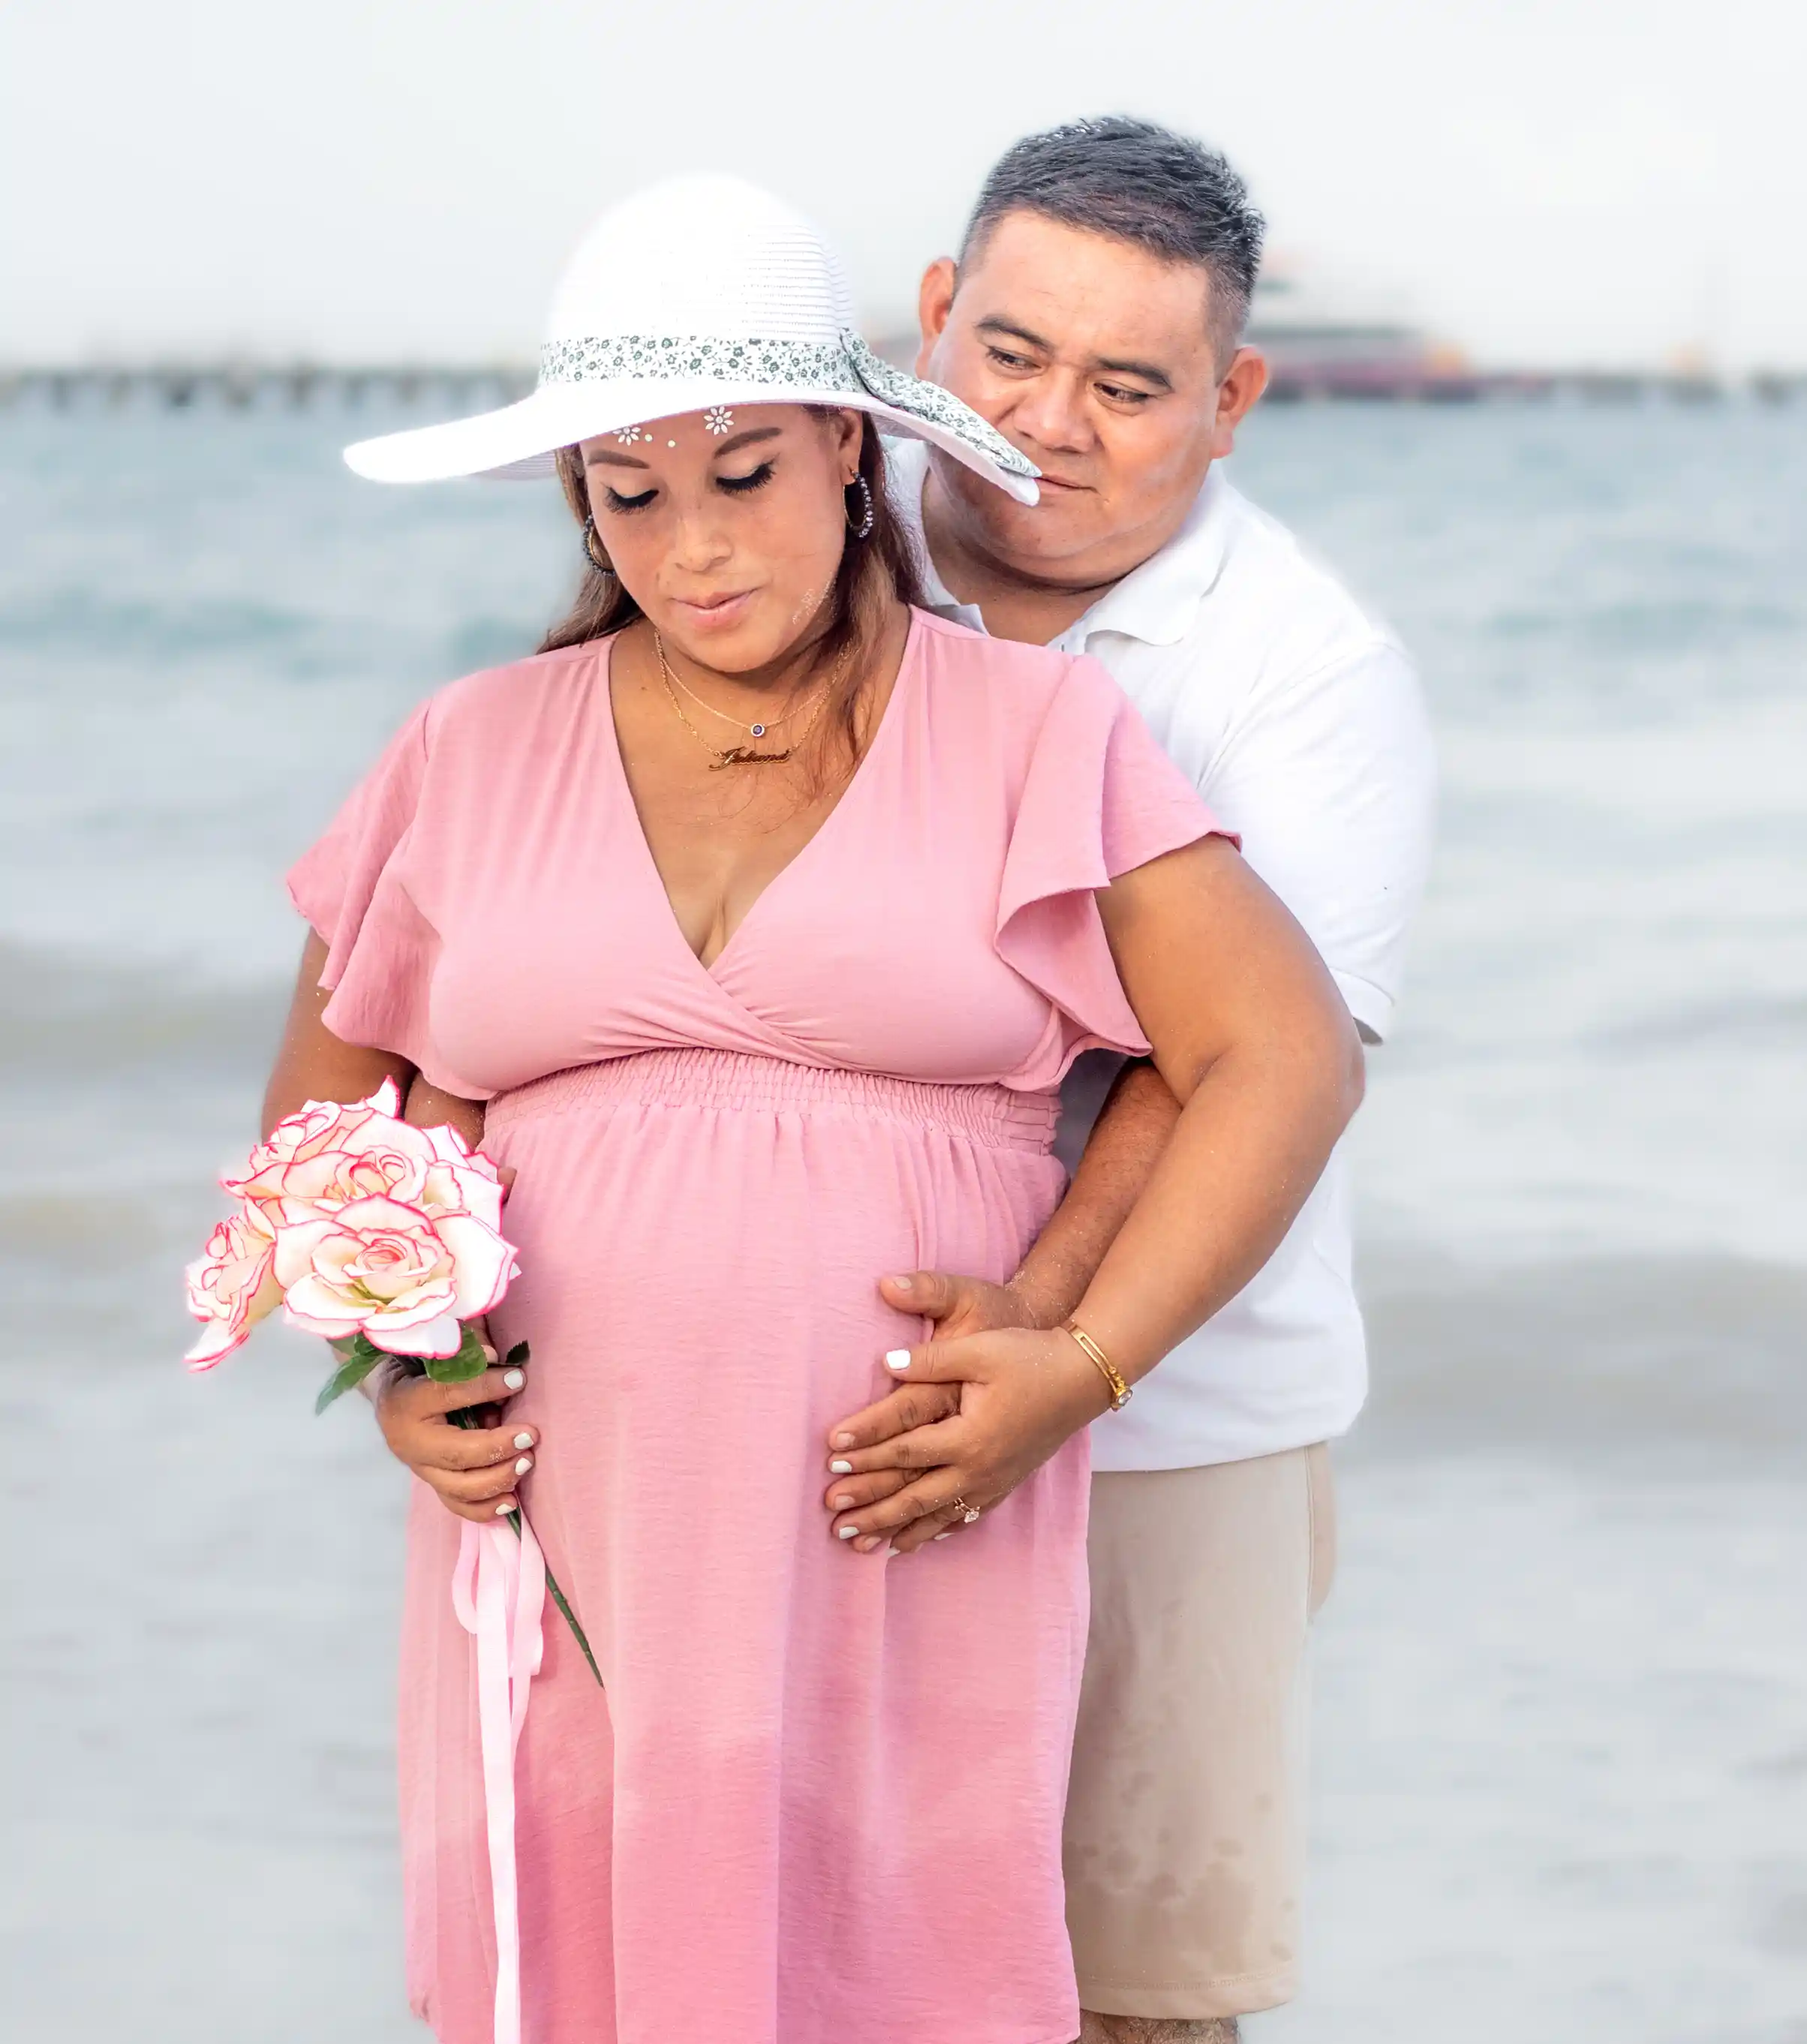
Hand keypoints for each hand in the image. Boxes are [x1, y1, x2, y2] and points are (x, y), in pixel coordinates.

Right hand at [372, 1350, 537, 1523]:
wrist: (393, 1395)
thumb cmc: (424, 1369)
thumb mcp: (439, 1355)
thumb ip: (466, 1356)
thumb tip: (495, 1360)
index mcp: (406, 1402)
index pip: (448, 1394)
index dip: (486, 1387)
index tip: (519, 1379)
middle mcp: (409, 1442)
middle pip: (456, 1454)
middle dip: (497, 1448)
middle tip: (530, 1435)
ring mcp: (420, 1469)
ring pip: (458, 1488)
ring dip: (497, 1478)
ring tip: (527, 1462)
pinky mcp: (432, 1484)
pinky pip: (457, 1506)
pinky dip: (485, 1508)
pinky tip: (511, 1501)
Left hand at [820, 1270, 1040, 1536]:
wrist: (1083, 1378)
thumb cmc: (1030, 1357)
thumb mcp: (979, 1349)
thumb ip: (929, 1360)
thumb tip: (884, 1364)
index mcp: (969, 1436)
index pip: (904, 1449)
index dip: (866, 1451)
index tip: (830, 1455)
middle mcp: (979, 1468)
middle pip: (913, 1495)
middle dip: (870, 1507)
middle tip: (831, 1517)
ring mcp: (994, 1481)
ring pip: (936, 1515)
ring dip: (896, 1529)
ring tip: (860, 1544)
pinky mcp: (1006, 1483)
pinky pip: (964, 1517)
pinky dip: (936, 1531)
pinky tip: (916, 1541)